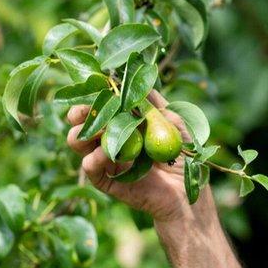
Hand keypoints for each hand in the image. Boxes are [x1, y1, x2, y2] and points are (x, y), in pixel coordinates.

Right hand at [66, 91, 196, 223]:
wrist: (189, 191)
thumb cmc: (184, 155)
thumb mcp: (173, 122)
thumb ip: (154, 103)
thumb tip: (137, 76)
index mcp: (124, 124)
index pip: (101, 106)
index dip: (93, 96)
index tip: (94, 86)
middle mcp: (111, 140)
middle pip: (83, 123)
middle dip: (79, 113)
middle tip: (81, 111)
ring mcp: (107, 160)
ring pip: (79, 143)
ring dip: (83, 133)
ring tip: (98, 131)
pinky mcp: (107, 181)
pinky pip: (90, 166)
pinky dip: (94, 157)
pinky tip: (107, 152)